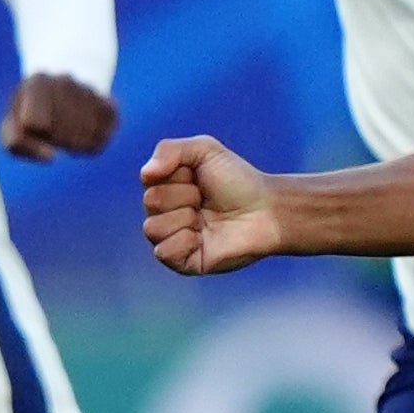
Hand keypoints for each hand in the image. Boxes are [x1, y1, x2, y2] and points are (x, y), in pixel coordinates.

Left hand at [2, 72, 116, 158]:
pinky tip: (83, 129)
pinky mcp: (110, 106)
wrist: (60, 89)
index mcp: (38, 81)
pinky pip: (102, 138)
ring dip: (73, 142)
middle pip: (60, 135)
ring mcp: (91, 92)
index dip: (34, 134)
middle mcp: (66, 81)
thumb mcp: (12, 125)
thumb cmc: (29, 113)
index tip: (34, 128)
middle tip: (52, 130)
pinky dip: (91, 141)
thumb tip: (51, 156)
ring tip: (67, 128)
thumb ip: (16, 143)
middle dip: (54, 140)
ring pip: (84, 138)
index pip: (35, 124)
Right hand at [141, 135, 284, 275]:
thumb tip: (145, 174)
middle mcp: (166, 214)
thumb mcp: (205, 150)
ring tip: (205, 219)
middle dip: (183, 196)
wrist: (268, 211)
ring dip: (184, 218)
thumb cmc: (239, 181)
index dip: (177, 176)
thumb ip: (169, 150)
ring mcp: (174, 238)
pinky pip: (163, 252)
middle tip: (206, 199)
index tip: (199, 178)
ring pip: (152, 228)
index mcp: (167, 188)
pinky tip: (202, 238)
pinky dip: (183, 242)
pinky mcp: (184, 262)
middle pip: (150, 202)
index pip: (149, 180)